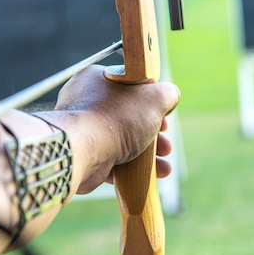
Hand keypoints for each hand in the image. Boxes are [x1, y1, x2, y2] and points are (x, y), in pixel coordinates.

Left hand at [53, 65, 179, 192]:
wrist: (83, 151)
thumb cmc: (115, 118)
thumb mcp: (153, 98)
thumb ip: (167, 94)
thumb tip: (170, 96)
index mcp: (97, 79)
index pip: (129, 87)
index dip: (151, 102)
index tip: (164, 116)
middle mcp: (85, 101)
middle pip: (127, 116)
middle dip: (153, 134)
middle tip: (166, 146)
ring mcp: (82, 129)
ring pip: (121, 140)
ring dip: (147, 154)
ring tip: (164, 166)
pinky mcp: (83, 153)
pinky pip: (111, 159)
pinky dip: (132, 168)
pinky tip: (152, 175)